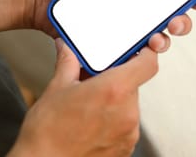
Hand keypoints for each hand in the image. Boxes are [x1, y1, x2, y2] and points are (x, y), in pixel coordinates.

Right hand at [7, 39, 157, 156]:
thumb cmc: (47, 132)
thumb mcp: (57, 87)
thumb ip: (68, 62)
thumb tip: (67, 47)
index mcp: (114, 90)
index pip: (148, 64)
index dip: (146, 53)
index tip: (138, 51)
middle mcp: (127, 112)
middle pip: (134, 84)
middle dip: (117, 80)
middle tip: (95, 81)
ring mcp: (129, 133)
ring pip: (129, 105)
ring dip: (115, 101)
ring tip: (89, 106)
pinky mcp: (125, 149)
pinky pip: (126, 125)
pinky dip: (114, 120)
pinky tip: (92, 123)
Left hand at [27, 0, 195, 51]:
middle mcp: (137, 4)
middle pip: (173, 14)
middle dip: (187, 18)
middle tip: (185, 15)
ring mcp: (126, 24)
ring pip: (158, 35)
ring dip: (169, 36)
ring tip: (163, 33)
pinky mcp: (112, 40)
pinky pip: (133, 50)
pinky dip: (144, 50)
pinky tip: (145, 46)